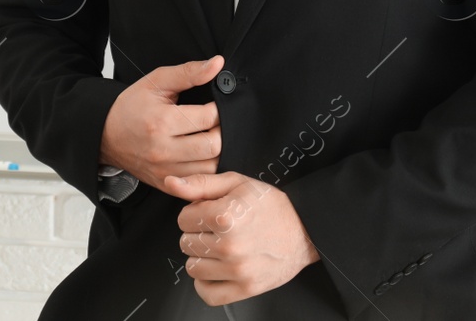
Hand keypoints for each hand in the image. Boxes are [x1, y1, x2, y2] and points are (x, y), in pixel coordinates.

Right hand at [98, 55, 223, 192]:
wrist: (106, 135)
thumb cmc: (131, 106)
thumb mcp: (157, 81)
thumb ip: (189, 72)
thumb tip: (217, 63)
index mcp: (162, 122)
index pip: (208, 118)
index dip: (220, 108)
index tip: (217, 104)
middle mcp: (163, 150)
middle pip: (213, 146)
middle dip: (222, 131)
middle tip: (217, 122)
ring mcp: (165, 171)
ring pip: (211, 168)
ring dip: (218, 152)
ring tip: (211, 137)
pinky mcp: (166, 184)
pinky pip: (199, 183)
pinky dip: (208, 170)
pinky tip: (204, 156)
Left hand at [166, 170, 321, 304]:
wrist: (305, 229)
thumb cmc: (272, 205)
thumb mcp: (237, 183)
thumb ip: (200, 183)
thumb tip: (170, 183)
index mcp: (226, 216)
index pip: (183, 218)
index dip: (195, 212)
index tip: (210, 212)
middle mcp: (230, 245)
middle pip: (185, 242)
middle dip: (198, 233)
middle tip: (218, 229)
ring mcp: (237, 270)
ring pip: (192, 267)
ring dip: (202, 257)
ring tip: (220, 247)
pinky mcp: (245, 288)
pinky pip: (206, 294)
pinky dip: (206, 283)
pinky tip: (217, 268)